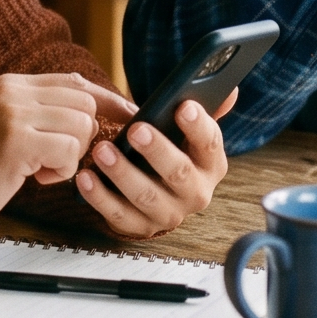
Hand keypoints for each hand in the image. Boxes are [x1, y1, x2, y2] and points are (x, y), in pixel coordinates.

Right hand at [0, 72, 110, 229]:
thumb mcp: (6, 128)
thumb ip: (41, 115)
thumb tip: (91, 115)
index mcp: (12, 84)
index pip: (75, 83)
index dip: (107, 99)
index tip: (130, 114)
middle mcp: (13, 91)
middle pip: (85, 104)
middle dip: (83, 138)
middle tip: (55, 161)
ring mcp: (13, 112)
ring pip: (82, 126)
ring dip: (70, 158)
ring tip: (39, 170)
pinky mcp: (15, 140)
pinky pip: (69, 150)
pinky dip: (61, 171)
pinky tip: (34, 178)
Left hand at [76, 94, 233, 239]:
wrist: (157, 191)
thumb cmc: (172, 151)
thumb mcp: (190, 132)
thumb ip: (207, 109)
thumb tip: (231, 89)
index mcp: (211, 164)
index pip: (210, 144)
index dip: (198, 126)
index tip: (183, 106)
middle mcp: (196, 193)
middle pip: (179, 173)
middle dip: (157, 151)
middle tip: (137, 130)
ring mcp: (169, 214)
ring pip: (146, 196)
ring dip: (123, 173)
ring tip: (102, 150)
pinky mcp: (140, 227)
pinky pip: (119, 215)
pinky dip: (100, 197)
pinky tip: (85, 177)